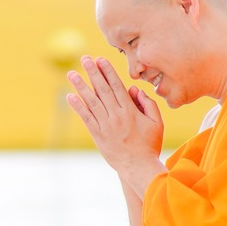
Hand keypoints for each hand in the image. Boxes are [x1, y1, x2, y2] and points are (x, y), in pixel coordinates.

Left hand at [66, 56, 166, 183]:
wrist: (138, 166)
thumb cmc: (150, 144)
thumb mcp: (156, 122)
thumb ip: (147, 103)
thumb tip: (133, 89)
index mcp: (130, 111)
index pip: (117, 86)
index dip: (108, 71)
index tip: (100, 59)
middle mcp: (116, 116)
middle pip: (102, 90)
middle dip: (93, 73)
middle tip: (84, 59)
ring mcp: (105, 125)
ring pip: (91, 102)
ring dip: (81, 86)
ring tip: (72, 74)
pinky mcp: (97, 135)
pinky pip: (86, 118)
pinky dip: (77, 107)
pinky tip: (70, 96)